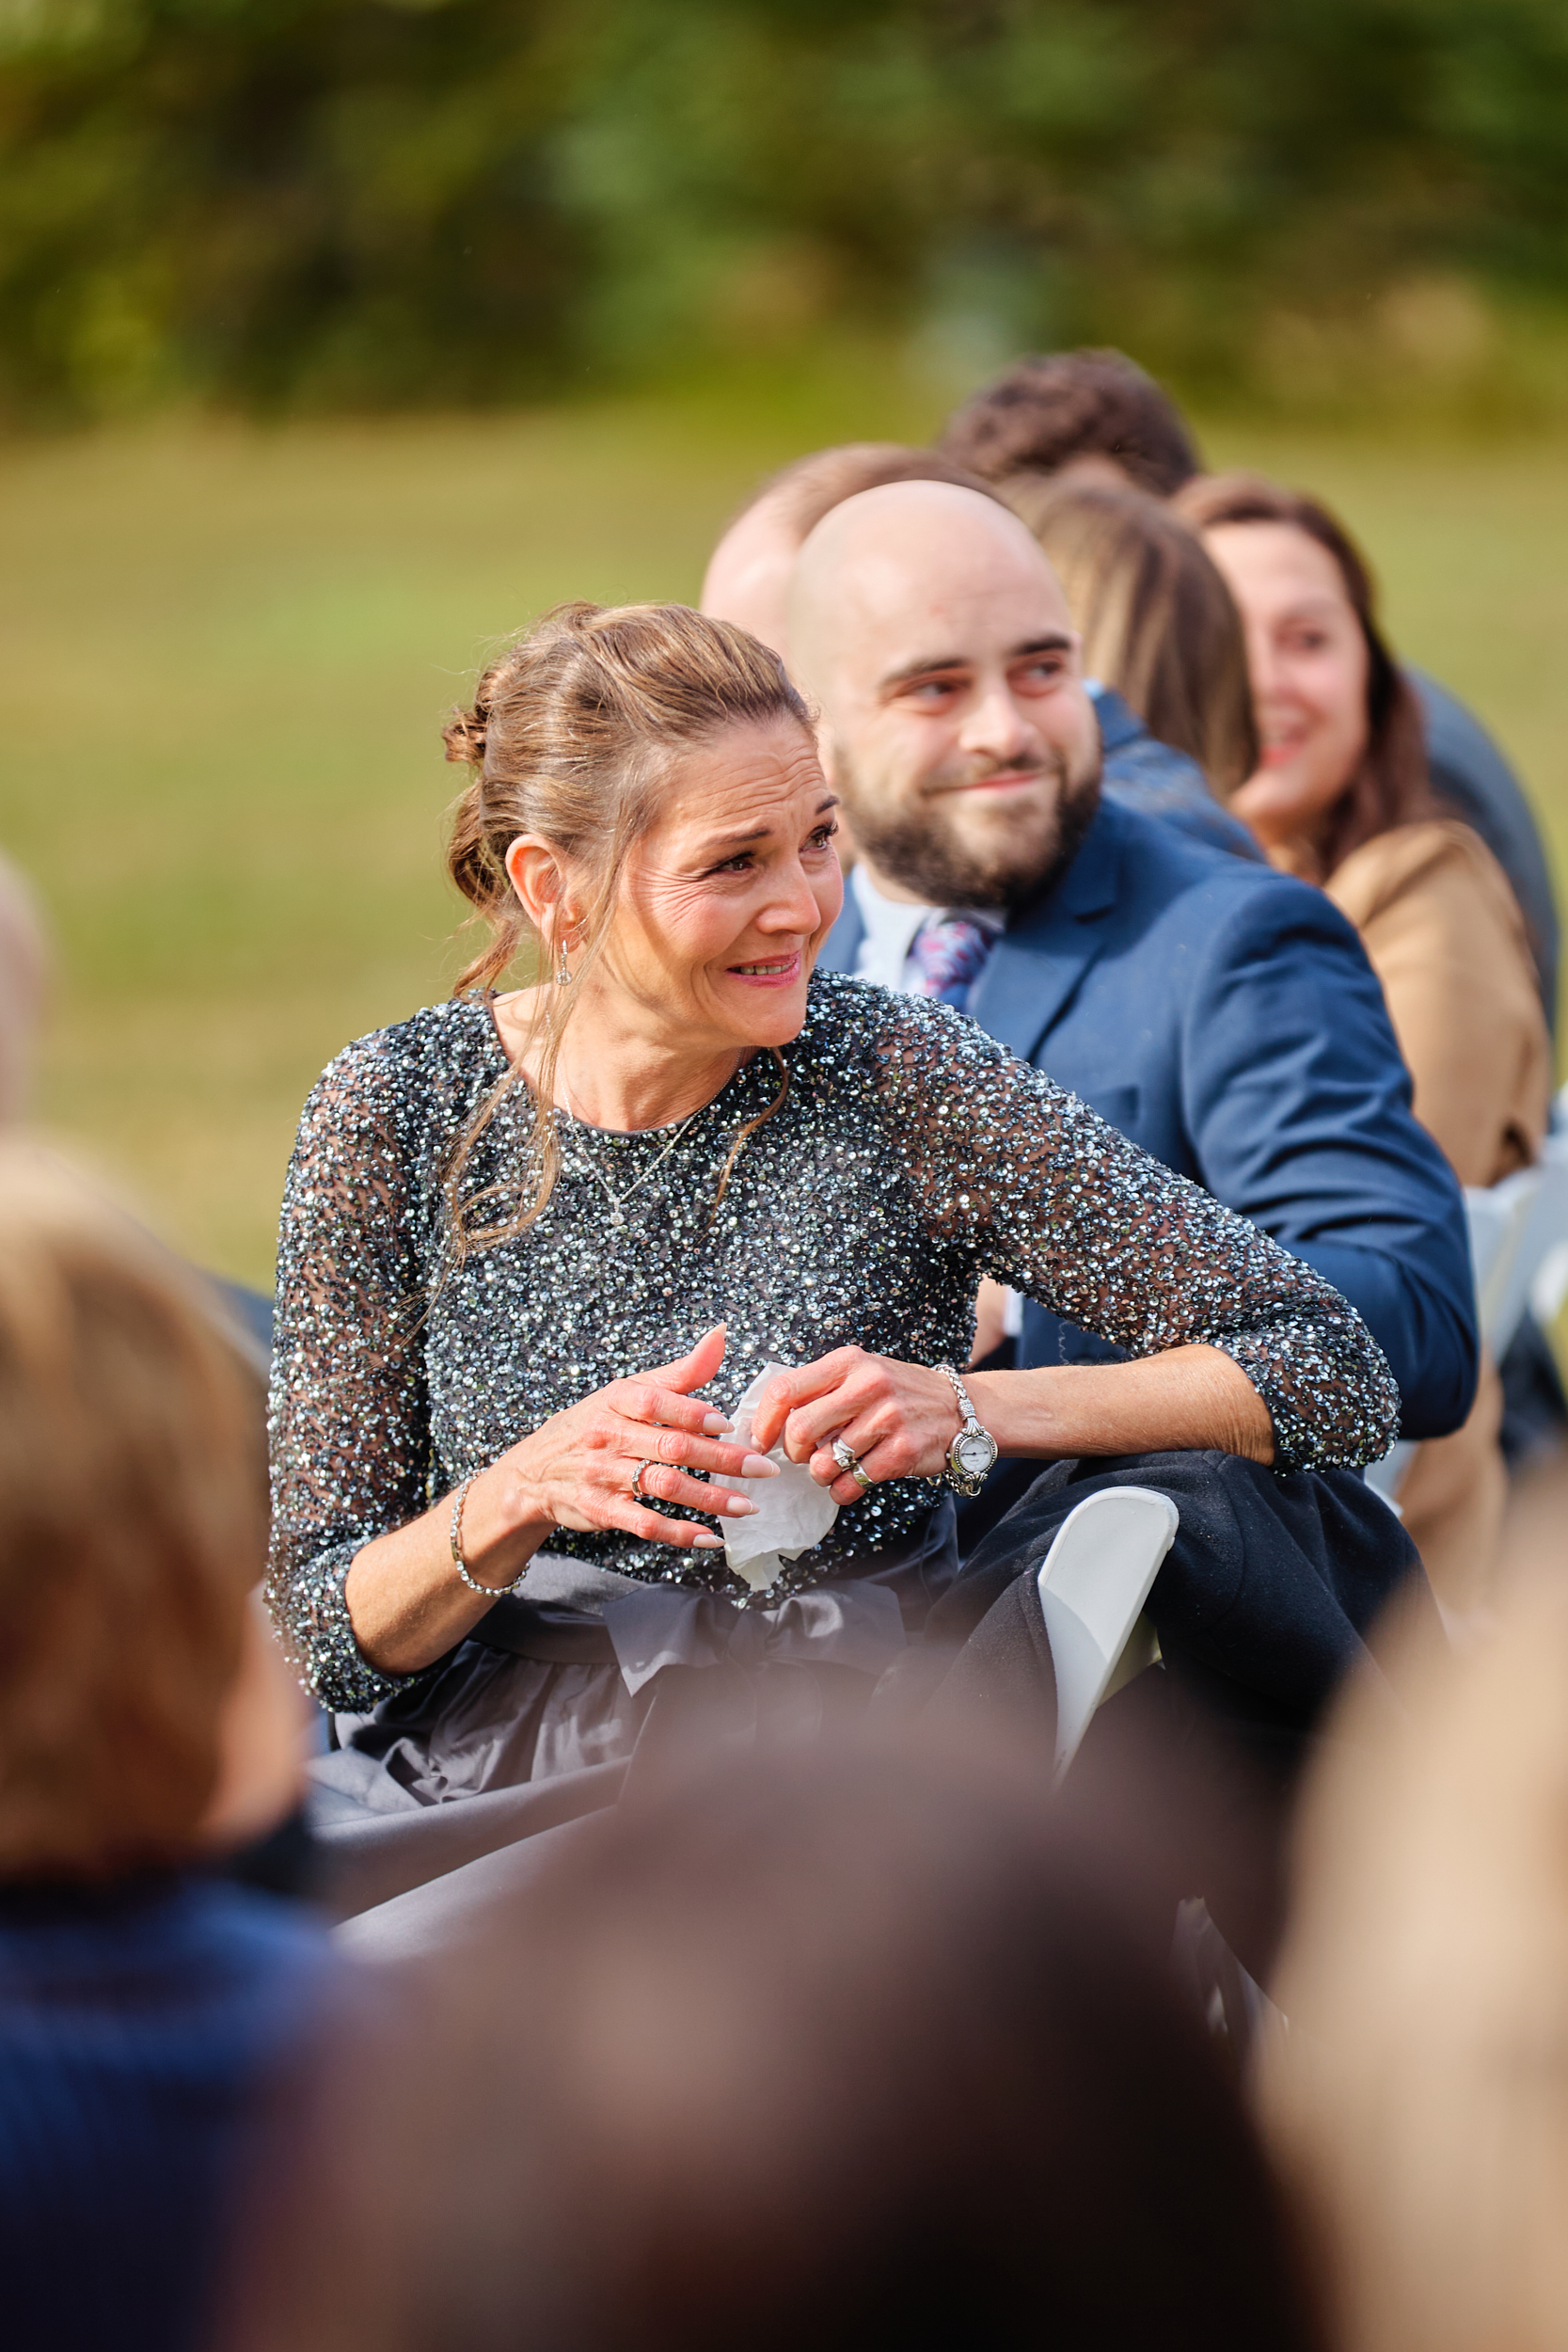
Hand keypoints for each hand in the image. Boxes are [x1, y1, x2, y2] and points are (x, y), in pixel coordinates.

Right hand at [501, 1326, 776, 1551]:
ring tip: (748, 1506)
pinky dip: (679, 1533)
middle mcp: (607, 1436)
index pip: (655, 1402)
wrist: (534, 1471)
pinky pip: (644, 1523)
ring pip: (663, 1486)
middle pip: (670, 1447)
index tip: (728, 1424)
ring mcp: (603, 1475)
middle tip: (762, 1468)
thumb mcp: (629, 1391)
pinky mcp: (601, 1510)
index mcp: (616, 1401)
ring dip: (710, 1498)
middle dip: (721, 1459)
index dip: (692, 1413)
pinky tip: (710, 1537)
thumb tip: (721, 1335)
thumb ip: (680, 1372)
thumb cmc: (595, 1424)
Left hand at [748, 1348, 961, 1504]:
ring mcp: (887, 1419)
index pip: (785, 1390)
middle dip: (793, 1453)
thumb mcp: (861, 1372)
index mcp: (849, 1362)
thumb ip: (820, 1388)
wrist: (960, 1408)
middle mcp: (868, 1385)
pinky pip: (851, 1484)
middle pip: (800, 1430)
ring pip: (824, 1463)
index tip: (761, 1440)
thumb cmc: (899, 1392)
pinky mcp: (902, 1451)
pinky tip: (852, 1481)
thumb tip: (768, 1421)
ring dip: (821, 1474)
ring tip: (833, 1468)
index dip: (764, 1421)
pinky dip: (843, 1491)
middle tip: (803, 1456)